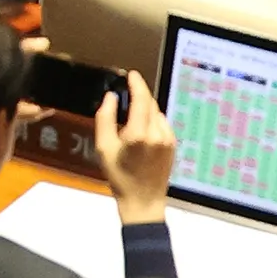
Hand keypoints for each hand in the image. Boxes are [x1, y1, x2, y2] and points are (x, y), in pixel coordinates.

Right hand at [95, 69, 176, 223]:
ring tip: (133, 125)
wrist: (143, 203)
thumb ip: (105, 118)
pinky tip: (144, 135)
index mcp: (138, 134)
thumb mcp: (103, 148)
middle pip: (149, 103)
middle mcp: (157, 134)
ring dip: (146, 110)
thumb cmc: (120, 177)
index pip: (141, 99)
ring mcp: (168, 140)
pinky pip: (162, 123)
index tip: (132, 75)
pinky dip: (153, 121)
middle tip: (126, 100)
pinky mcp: (173, 145)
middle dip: (139, 97)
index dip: (137, 83)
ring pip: (156, 112)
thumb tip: (111, 96)